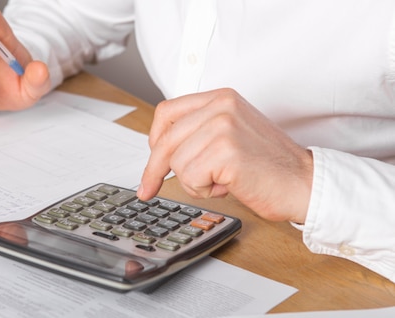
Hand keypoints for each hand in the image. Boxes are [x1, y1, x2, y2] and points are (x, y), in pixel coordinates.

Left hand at [137, 88, 312, 223]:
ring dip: (193, 181)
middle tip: (148, 189)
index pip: (167, 112)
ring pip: (176, 162)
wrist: (305, 183)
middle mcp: (221, 106)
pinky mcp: (225, 152)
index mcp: (221, 98)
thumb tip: (158, 148)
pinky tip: (227, 186)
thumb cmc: (269, 165)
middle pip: (164, 140)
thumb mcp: (231, 133)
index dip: (154, 139)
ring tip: (222, 180)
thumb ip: (199, 131)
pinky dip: (203, 190)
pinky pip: (189, 178)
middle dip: (154, 170)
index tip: (151, 160)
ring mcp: (223, 127)